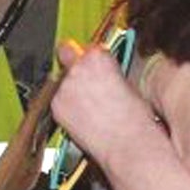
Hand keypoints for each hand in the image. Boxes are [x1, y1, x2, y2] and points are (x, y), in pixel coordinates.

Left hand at [51, 41, 156, 164]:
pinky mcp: (56, 107)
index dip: (91, 59)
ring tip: (90, 107)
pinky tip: (83, 117)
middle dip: (77, 70)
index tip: (94, 67)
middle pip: (68, 59)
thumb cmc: (133, 117)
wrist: (127, 142)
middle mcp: (76, 69)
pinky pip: (57, 101)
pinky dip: (66, 107)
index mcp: (97, 57)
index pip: (87, 48)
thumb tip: (101, 72)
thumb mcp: (126, 82)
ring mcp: (63, 88)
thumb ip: (108, 70)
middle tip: (89, 87)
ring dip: (71, 90)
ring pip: (62, 82)